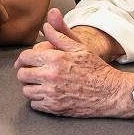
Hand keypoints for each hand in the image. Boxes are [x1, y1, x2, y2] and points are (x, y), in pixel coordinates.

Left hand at [13, 14, 133, 117]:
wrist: (110, 92)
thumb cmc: (97, 70)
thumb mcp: (80, 48)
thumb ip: (59, 36)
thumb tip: (45, 26)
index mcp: (55, 59)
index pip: (25, 57)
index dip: (22, 59)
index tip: (25, 62)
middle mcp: (51, 76)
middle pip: (22, 75)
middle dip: (26, 73)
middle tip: (34, 73)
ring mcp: (52, 93)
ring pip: (27, 91)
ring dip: (32, 87)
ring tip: (42, 84)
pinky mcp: (54, 107)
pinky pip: (35, 104)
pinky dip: (39, 101)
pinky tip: (48, 95)